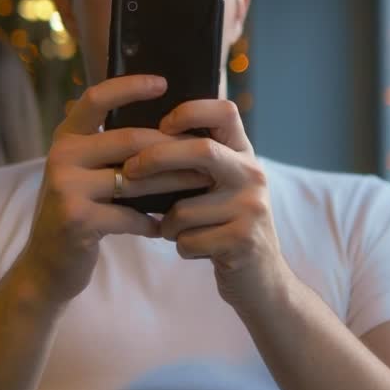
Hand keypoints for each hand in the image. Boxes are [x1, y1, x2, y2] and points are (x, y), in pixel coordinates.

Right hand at [18, 76, 207, 305]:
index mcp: (66, 137)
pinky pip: (129, 215)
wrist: (45, 267)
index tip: (163, 82)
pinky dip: (151, 222)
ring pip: (136, 178)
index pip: (97, 98)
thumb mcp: (83, 173)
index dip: (130, 86)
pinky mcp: (76, 219)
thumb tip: (163, 126)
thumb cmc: (76, 214)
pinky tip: (164, 226)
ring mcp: (66, 187)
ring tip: (201, 184)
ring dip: (174, 182)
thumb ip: (108, 149)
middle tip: (206, 152)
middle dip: (173, 147)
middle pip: (130, 139)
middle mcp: (62, 155)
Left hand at [122, 99, 287, 315]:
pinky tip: (193, 249)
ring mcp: (252, 207)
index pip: (225, 111)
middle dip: (157, 158)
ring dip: (168, 224)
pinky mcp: (243, 241)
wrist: (262, 279)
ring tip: (175, 230)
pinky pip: (189, 239)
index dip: (191, 110)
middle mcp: (253, 174)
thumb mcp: (220, 185)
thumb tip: (137, 138)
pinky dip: (181, 246)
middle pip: (202, 151)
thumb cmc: (224, 224)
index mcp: (243, 153)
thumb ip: (195, 161)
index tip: (163, 123)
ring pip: (185, 208)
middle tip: (128, 171)